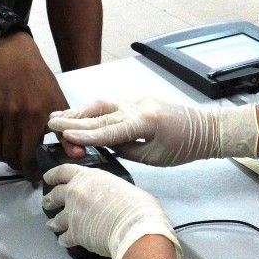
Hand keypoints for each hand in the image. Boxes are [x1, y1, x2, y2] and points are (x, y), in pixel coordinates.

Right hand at [0, 32, 67, 179]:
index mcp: (40, 116)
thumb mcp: (59, 104)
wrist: (15, 59)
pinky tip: (7, 151)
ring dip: (11, 162)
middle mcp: (20, 117)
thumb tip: (77, 155)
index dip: (34, 171)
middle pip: (16, 157)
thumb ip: (66, 132)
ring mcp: (3, 115)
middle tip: (30, 170)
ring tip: (19, 161)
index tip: (39, 175)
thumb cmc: (42, 82)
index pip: (32, 155)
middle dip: (23, 169)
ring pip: (2, 152)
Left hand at [43, 164, 180, 258]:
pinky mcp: (74, 233)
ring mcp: (72, 213)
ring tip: (52, 225)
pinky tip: (65, 241)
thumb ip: (112, 189)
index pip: (64, 171)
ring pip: (56, 218)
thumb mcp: (124, 186)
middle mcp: (76, 193)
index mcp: (89, 177)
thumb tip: (117, 198)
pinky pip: (64, 238)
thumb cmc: (136, 204)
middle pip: (55, 194)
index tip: (47, 177)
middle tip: (47, 202)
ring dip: (53, 222)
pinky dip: (64, 240)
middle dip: (49, 199)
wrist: (133, 225)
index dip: (54, 174)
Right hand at [47, 99, 258, 165]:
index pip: (109, 130)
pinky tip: (80, 115)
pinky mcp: (138, 101)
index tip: (65, 137)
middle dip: (74, 120)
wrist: (207, 128)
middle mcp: (138, 106)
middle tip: (51, 124)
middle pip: (101, 114)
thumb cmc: (184, 147)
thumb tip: (104, 145)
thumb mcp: (154, 157)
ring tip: (59, 118)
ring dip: (80, 112)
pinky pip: (111, 105)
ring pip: (103, 105)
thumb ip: (127, 149)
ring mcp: (137, 101)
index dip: (85, 135)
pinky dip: (93, 110)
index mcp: (145, 122)